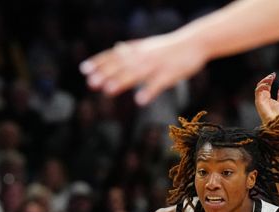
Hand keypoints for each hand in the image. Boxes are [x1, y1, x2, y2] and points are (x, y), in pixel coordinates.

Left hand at [80, 33, 207, 105]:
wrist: (194, 42)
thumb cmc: (170, 47)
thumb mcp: (148, 45)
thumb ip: (132, 49)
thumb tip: (116, 48)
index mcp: (138, 50)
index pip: (114, 55)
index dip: (99, 62)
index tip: (84, 69)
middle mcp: (144, 56)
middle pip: (122, 65)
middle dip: (106, 74)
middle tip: (90, 83)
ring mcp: (156, 65)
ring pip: (136, 74)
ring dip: (121, 82)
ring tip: (108, 91)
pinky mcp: (170, 74)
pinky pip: (158, 84)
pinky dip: (148, 91)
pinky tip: (139, 101)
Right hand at [255, 73, 278, 123]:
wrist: (274, 121)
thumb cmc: (276, 114)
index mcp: (267, 96)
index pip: (266, 85)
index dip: (269, 79)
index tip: (274, 75)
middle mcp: (262, 97)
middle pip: (262, 84)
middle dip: (266, 79)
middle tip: (272, 75)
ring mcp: (259, 99)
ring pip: (258, 86)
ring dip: (264, 81)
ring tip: (270, 78)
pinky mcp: (258, 101)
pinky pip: (257, 91)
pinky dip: (261, 86)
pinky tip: (267, 84)